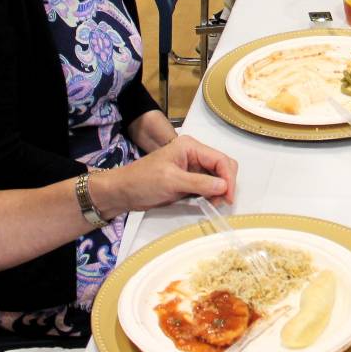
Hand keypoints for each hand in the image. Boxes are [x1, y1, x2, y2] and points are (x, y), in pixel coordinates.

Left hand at [93, 133, 235, 216]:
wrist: (121, 193)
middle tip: (222, 202)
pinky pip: (206, 185)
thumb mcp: (171, 181)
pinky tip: (207, 203)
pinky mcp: (187, 180)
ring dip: (219, 191)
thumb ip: (200, 183)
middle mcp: (194, 154)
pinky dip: (210, 194)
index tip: (228, 197)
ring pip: (216, 177)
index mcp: (190, 146)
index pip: (220, 159)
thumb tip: (225, 186)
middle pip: (221, 166)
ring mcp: (191, 167)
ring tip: (214, 204)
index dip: (228, 178)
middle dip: (225, 183)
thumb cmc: (143, 181)